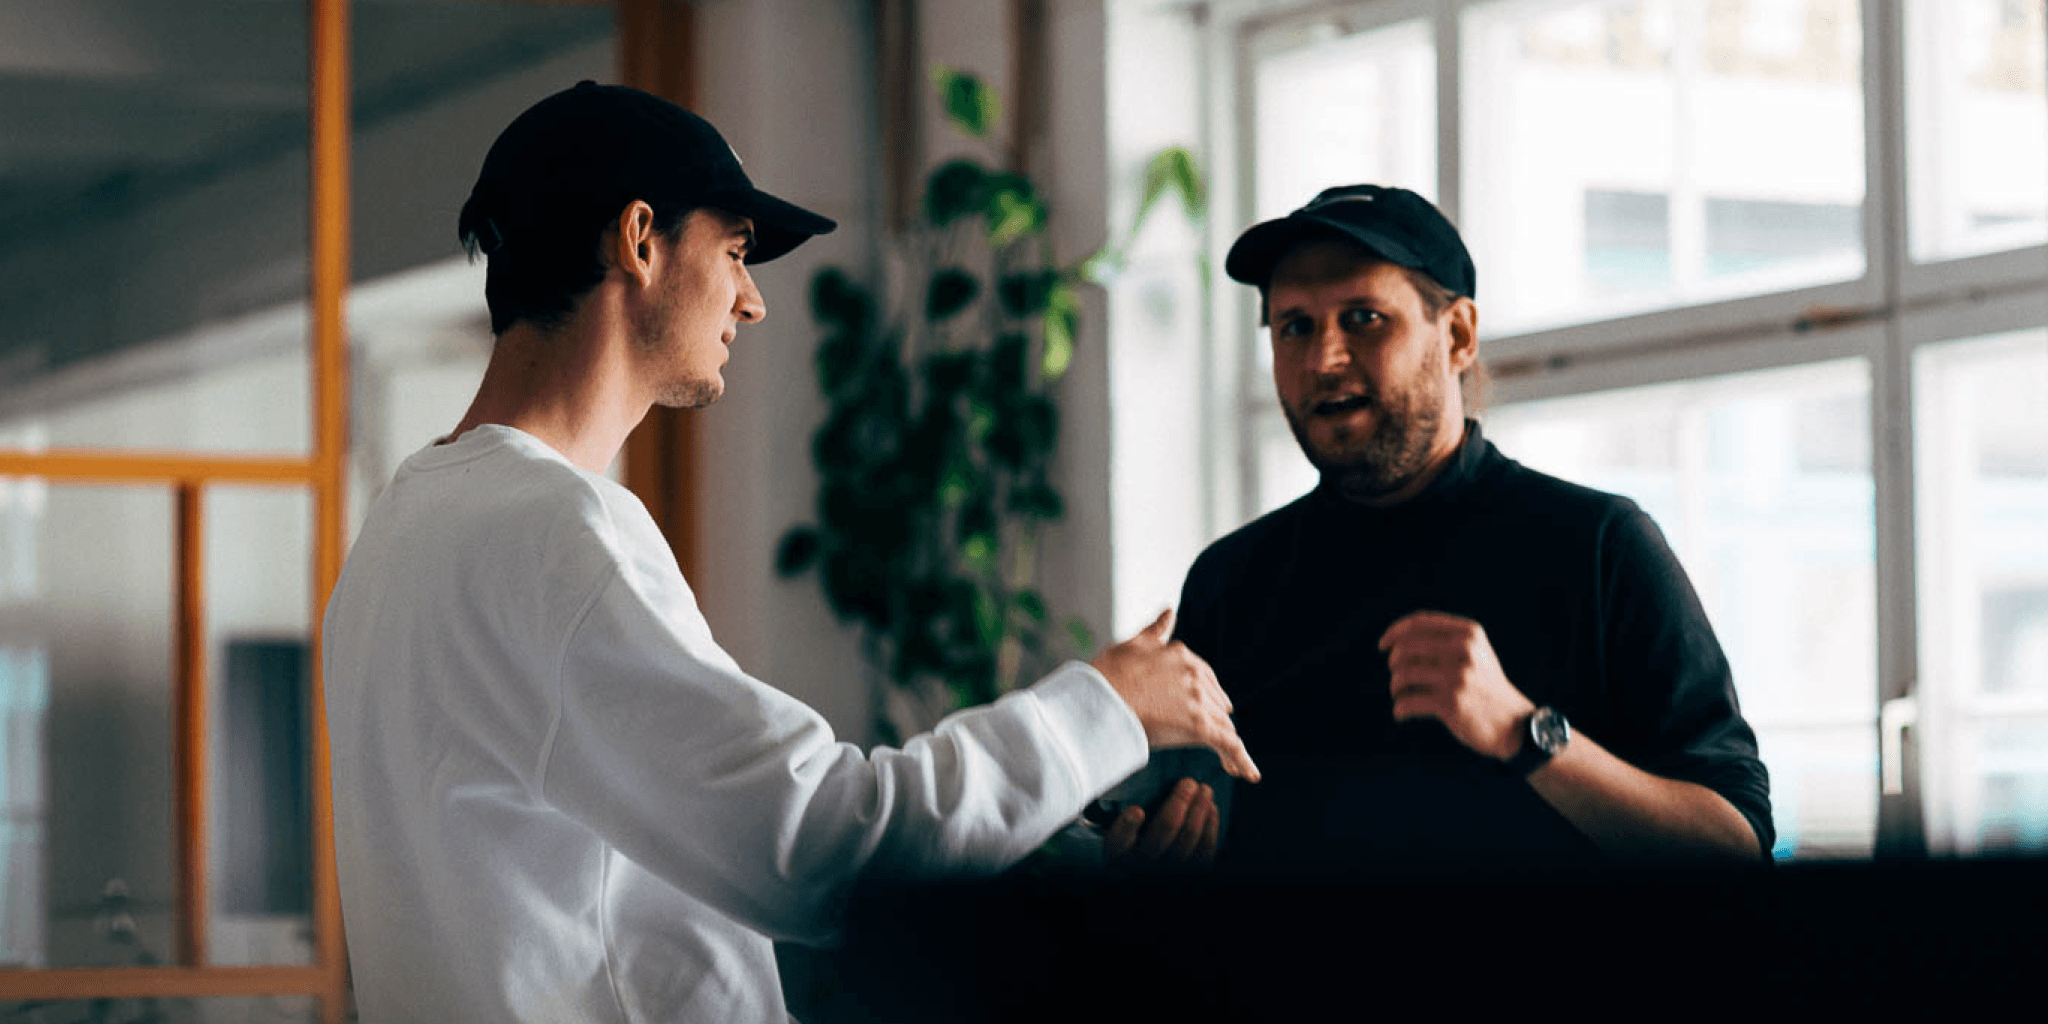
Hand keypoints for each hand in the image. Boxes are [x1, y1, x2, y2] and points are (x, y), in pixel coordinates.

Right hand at [1091, 609, 1259, 781]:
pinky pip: (1229, 744)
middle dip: (1214, 721)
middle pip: (1215, 704)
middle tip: (1216, 742)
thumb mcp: (1133, 645)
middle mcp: (1195, 675)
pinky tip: (1249, 774)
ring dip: (1227, 744)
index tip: (1203, 710)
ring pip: (1223, 724)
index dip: (1204, 698)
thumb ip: (1156, 631)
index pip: (1204, 679)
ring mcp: (1198, 700)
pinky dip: (1242, 760)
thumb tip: (1170, 611)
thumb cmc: (1107, 675)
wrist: (1097, 701)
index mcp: (1182, 655)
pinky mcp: (1198, 726)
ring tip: (1232, 764)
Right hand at [1102, 778, 1217, 872]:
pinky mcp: (1189, 873)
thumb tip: (1137, 770)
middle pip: (1160, 836)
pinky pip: (1204, 853)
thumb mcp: (1119, 819)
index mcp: (1118, 851)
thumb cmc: (1133, 830)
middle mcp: (1140, 865)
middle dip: (1178, 805)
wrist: (1149, 859)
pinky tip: (1211, 808)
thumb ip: (1126, 803)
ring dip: (1199, 812)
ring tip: (1204, 790)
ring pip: (1186, 843)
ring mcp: (1165, 872)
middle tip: (1189, 782)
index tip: (1136, 810)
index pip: (1118, 840)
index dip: (1127, 827)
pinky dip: (1210, 828)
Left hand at [1378, 610, 1534, 761]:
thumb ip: (1446, 640)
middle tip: (1398, 680)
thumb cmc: (1485, 688)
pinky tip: (1402, 714)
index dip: (1395, 632)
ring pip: (1403, 675)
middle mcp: (1464, 650)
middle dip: (1394, 665)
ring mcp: (1458, 676)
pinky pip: (1408, 702)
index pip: (1420, 622)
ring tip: (1401, 697)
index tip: (1383, 645)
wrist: (1513, 725)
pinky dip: (1400, 709)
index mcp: (1469, 633)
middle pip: (1406, 648)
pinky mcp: (1451, 702)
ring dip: (1396, 689)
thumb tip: (1398, 639)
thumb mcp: (1475, 654)